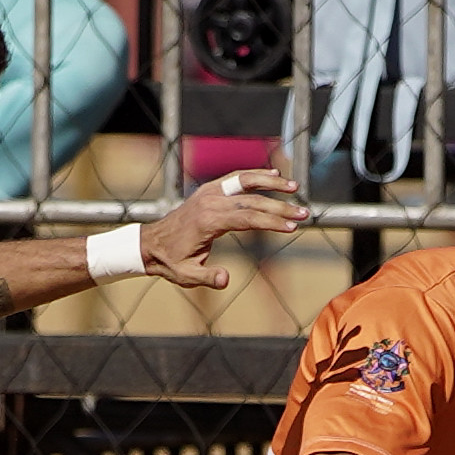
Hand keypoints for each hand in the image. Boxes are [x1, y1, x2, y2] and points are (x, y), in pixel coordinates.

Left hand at [143, 167, 304, 288]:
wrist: (150, 244)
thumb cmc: (171, 262)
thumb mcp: (187, 276)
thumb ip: (207, 278)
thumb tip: (225, 279)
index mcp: (208, 221)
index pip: (248, 218)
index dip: (272, 222)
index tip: (292, 227)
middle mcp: (210, 202)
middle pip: (253, 200)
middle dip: (281, 207)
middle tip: (305, 213)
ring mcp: (209, 192)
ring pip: (245, 182)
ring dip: (271, 183)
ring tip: (295, 187)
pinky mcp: (209, 190)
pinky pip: (236, 178)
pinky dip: (255, 175)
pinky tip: (273, 175)